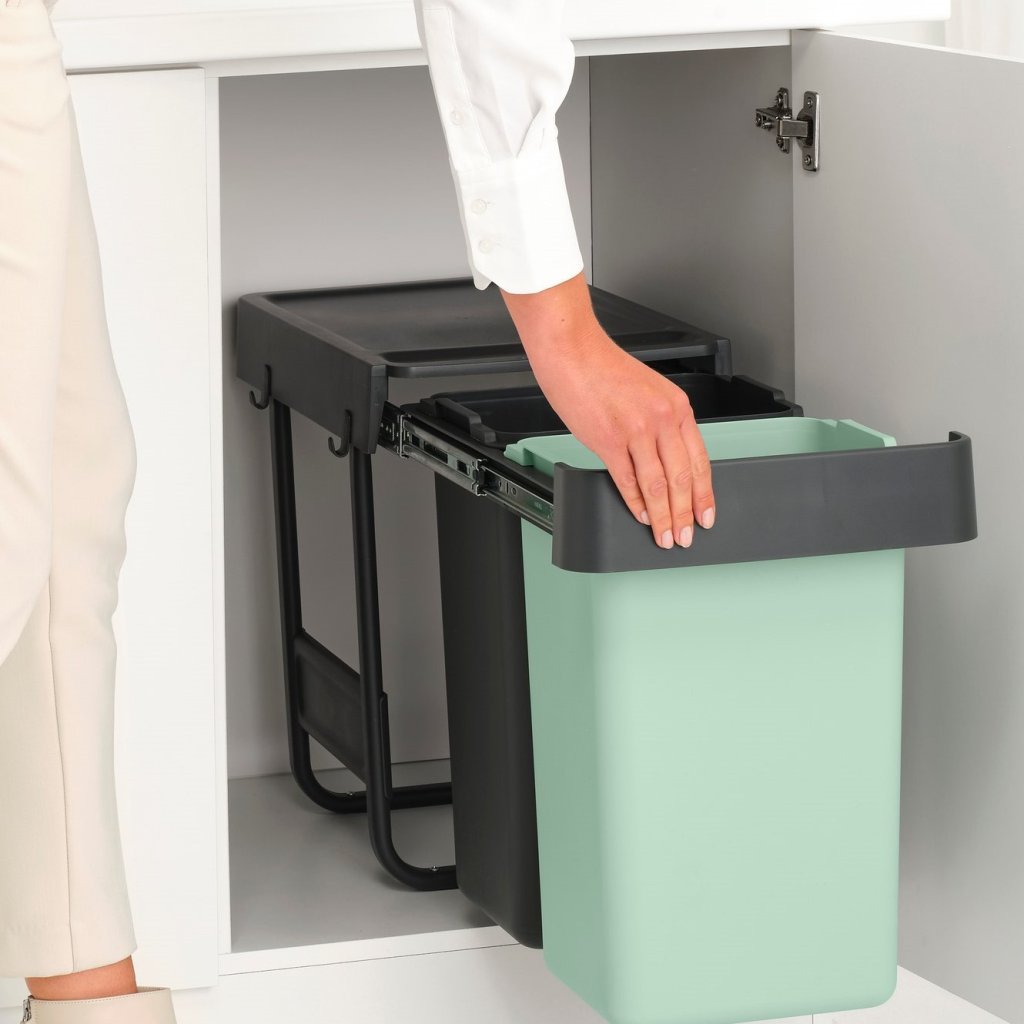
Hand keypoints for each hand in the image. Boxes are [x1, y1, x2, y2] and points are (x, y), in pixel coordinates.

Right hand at [501, 273, 714, 548]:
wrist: (573, 350)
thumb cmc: (603, 368)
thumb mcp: (648, 391)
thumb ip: (660, 424)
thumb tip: (664, 462)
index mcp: (677, 406)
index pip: (699, 460)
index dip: (704, 494)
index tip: (705, 515)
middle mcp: (662, 418)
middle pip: (681, 478)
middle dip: (685, 514)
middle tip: (685, 536)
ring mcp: (636, 431)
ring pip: (658, 485)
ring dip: (663, 516)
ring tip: (665, 536)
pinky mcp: (609, 441)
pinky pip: (628, 481)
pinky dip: (635, 504)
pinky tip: (641, 516)